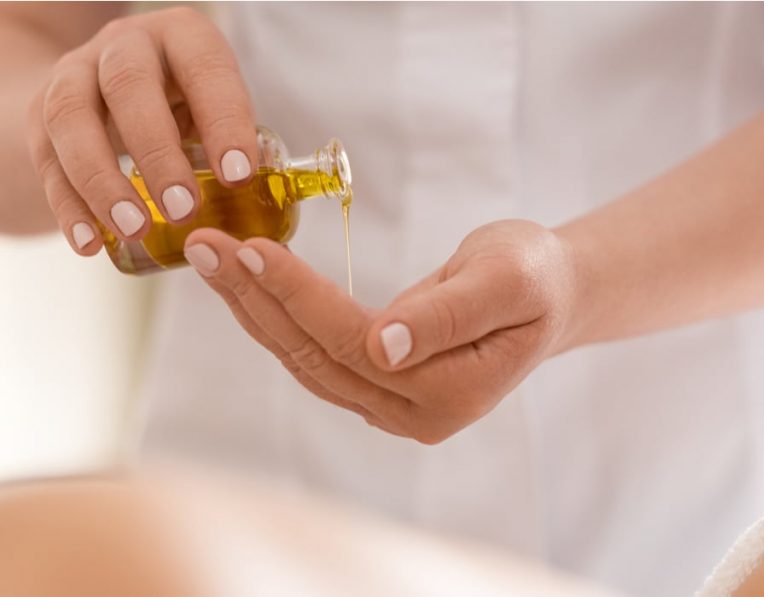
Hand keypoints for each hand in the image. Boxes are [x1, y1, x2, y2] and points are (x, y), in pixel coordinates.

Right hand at [25, 7, 256, 253]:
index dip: (223, 120)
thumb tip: (271, 204)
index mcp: (183, 38)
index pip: (205, 69)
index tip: (239, 176)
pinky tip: (92, 243)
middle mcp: (126, 46)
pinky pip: (47, 159)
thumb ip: (240, 143)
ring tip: (136, 229)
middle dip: (157, 153)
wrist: (110, 91)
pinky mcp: (40, 114)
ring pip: (73, 117)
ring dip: (104, 180)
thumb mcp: (217, 107)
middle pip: (130, 87)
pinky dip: (69, 206)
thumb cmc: (186, 104)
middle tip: (184, 208)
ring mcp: (75, 74)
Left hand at [183, 220, 579, 443]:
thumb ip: (451, 312)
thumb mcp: (508, 278)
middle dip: (257, 299)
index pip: (354, 344)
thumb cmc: (536, 275)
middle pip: (317, 357)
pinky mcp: (381, 389)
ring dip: (256, 309)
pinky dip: (278, 318)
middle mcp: (417, 414)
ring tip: (212, 259)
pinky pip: (317, 356)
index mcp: (452, 392)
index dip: (298, 297)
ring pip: (308, 360)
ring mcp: (396, 408)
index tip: (249, 248)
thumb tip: (384, 347)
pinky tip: (247, 287)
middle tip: (204, 245)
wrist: (549, 294)